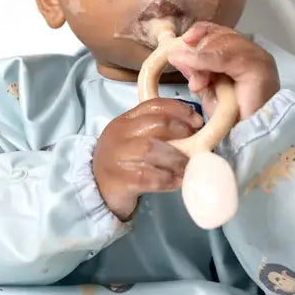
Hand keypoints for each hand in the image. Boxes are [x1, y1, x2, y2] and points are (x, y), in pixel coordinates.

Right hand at [93, 98, 201, 219]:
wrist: (96, 189)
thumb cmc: (124, 162)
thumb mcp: (134, 140)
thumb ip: (158, 132)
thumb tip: (195, 130)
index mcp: (125, 121)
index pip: (154, 105)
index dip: (180, 110)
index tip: (198, 121)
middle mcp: (119, 135)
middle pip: (156, 124)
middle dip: (181, 132)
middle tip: (196, 145)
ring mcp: (117, 157)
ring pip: (151, 149)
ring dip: (176, 158)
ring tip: (187, 166)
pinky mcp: (118, 181)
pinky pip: (147, 177)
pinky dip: (167, 179)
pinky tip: (176, 181)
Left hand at [166, 22, 279, 119]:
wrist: (248, 141)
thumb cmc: (232, 120)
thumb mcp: (209, 91)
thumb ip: (196, 71)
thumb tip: (177, 54)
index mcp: (243, 56)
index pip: (221, 33)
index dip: (201, 33)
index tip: (182, 43)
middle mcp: (254, 53)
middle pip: (220, 35)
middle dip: (198, 51)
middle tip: (191, 77)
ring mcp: (259, 59)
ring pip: (223, 43)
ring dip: (201, 59)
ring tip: (196, 83)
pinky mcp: (259, 68)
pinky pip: (227, 57)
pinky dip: (206, 62)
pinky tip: (197, 73)